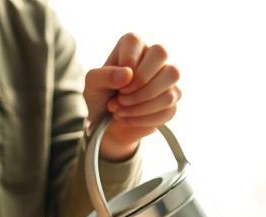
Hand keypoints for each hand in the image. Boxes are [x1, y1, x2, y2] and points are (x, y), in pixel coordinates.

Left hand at [83, 34, 180, 161]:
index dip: (127, 64)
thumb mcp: (93, 85)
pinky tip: (129, 120)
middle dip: (141, 80)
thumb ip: (105, 76)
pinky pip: (169, 107)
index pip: (135, 42)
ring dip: (142, 102)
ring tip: (121, 110)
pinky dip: (144, 118)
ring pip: (170, 77)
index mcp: (132, 47)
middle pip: (161, 53)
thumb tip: (128, 73)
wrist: (105, 126)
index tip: (116, 83)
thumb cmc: (99, 98)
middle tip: (122, 96)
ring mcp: (166, 78)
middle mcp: (152, 57)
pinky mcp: (172, 100)